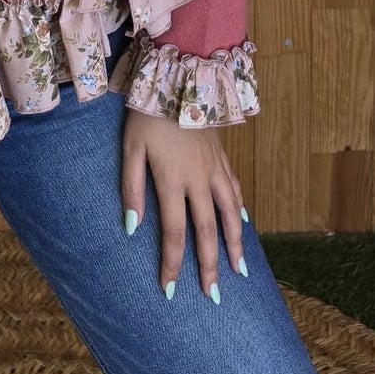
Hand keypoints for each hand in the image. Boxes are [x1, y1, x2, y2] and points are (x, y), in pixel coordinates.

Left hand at [120, 109, 246, 301]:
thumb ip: (131, 188)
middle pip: (208, 231)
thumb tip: (132, 228)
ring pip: (230, 213)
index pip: (175, 233)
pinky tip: (244, 222)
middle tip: (213, 296)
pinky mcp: (222, 155)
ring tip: (240, 270)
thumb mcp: (130, 148)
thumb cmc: (147, 113)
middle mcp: (199, 179)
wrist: (179, 77)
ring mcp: (214, 167)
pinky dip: (240, 210)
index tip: (171, 291)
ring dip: (235, 244)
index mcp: (172, 180)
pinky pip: (235, 189)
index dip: (173, 264)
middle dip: (210, 265)